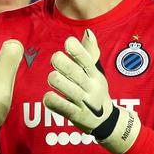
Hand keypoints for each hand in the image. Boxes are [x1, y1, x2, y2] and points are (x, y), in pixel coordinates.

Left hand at [43, 29, 140, 153]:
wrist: (105, 121)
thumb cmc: (95, 92)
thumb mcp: (96, 73)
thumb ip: (89, 53)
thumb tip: (87, 31)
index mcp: (95, 75)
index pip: (87, 61)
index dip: (78, 51)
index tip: (68, 42)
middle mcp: (90, 88)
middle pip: (78, 75)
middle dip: (66, 65)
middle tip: (55, 57)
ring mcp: (84, 103)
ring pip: (71, 91)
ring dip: (60, 82)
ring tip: (52, 77)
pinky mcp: (77, 116)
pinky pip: (65, 109)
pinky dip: (55, 102)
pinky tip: (47, 97)